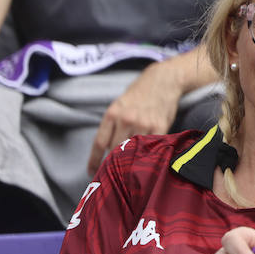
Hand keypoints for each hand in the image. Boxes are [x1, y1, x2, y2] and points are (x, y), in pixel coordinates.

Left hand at [87, 61, 181, 175]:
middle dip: (114, 161)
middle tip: (113, 173)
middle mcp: (126, 119)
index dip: (94, 160)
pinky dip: (148, 154)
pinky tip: (147, 160)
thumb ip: (113, 124)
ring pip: (134, 150)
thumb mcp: (120, 104)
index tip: (91, 172)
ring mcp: (144, 123)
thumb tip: (108, 148)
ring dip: (131, 160)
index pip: (100, 143)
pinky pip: (151, 146)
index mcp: (112, 113)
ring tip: (130, 170)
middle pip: (116, 149)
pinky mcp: (160, 126)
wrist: (163, 80)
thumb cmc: (140, 93)